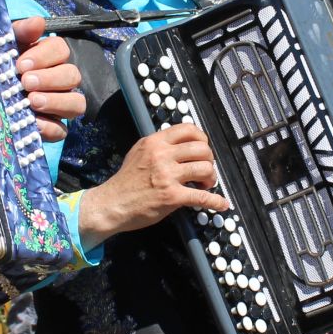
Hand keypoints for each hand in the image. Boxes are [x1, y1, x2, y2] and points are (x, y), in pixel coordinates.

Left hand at [12, 17, 82, 141]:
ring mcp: (60, 104)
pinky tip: (32, 124)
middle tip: (26, 83)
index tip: (21, 64)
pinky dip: (49, 127)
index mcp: (49, 56)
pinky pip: (62, 130)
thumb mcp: (5, 45)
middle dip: (50, 79)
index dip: (44, 56)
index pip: (60, 49)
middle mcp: (60, 79)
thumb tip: (38, 22)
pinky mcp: (53, 127)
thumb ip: (20, 31)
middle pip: (72, 75)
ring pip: (76, 103)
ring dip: (56, 102)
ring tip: (32, 102)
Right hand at [76, 125, 229, 252]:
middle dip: (209, 160)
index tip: (203, 149)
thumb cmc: (125, 181)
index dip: (202, 139)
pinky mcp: (172, 196)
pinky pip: (202, 197)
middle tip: (204, 171)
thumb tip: (182, 144)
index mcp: (155, 142)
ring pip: (205, 169)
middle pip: (202, 149)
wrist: (111, 204)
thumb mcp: (138, 152)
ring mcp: (168, 176)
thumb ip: (159, 146)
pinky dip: (215, 201)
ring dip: (211, 178)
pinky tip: (221, 204)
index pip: (188, 129)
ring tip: (204, 185)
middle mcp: (162, 155)